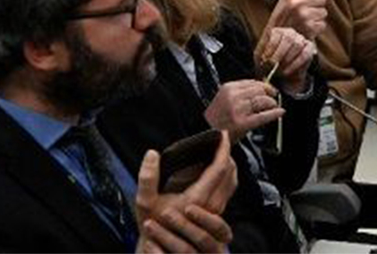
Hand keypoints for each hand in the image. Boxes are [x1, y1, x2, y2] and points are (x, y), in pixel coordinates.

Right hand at [135, 131, 237, 251]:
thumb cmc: (153, 227)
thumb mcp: (144, 202)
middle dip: (227, 153)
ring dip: (229, 166)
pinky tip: (217, 173)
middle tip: (220, 141)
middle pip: (230, 173)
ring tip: (220, 153)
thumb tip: (152, 154)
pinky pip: (227, 192)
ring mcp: (215, 212)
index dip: (223, 148)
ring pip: (232, 183)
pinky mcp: (215, 216)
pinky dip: (226, 177)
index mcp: (198, 199)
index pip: (220, 168)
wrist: (161, 251)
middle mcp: (212, 206)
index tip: (222, 135)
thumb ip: (147, 177)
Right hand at [203, 80, 283, 141]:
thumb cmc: (216, 119)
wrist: (204, 135)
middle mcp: (233, 97)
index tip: (269, 89)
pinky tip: (280, 112)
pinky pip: (262, 116)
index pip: (252, 82)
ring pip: (262, 100)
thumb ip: (240, 92)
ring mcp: (237, 110)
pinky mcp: (242, 123)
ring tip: (274, 105)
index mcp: (228, 88)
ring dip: (272, 103)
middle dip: (269, 93)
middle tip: (274, 97)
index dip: (264, 86)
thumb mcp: (225, 99)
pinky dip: (274, 113)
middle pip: (259, 89)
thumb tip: (262, 87)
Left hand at [255, 26, 314, 94]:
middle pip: (288, 38)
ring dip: (287, 59)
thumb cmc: (270, 62)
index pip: (276, 34)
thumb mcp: (262, 57)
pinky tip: (287, 72)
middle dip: (279, 53)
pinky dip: (295, 64)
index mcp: (278, 31)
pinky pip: (305, 54)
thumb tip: (265, 58)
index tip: (265, 59)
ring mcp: (301, 39)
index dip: (271, 47)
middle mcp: (290, 32)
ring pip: (297, 45)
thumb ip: (263, 54)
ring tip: (280, 69)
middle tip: (273, 65)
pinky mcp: (309, 48)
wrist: (282, 72)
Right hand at [267, 0, 327, 39]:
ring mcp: (303, 15)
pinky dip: (316, 29)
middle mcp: (296, 3)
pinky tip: (306, 30)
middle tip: (307, 13)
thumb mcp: (284, 3)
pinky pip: (322, 24)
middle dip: (317, 6)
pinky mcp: (309, 27)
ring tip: (305, 23)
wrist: (274, 44)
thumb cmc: (281, 22)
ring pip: (323, 12)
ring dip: (317, 18)